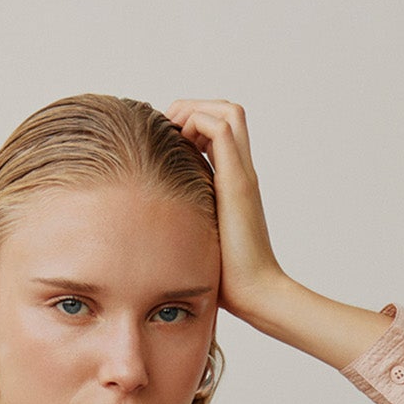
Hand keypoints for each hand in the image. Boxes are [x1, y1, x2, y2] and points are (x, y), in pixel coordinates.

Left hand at [160, 99, 289, 317]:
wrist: (255, 293)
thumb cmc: (225, 277)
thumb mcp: (198, 239)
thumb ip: (185, 223)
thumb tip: (148, 232)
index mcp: (233, 182)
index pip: (218, 130)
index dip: (190, 124)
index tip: (164, 143)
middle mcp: (241, 172)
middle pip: (228, 111)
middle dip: (191, 109)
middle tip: (166, 133)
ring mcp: (242, 174)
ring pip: (227, 111)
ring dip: (194, 112)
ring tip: (172, 135)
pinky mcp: (238, 182)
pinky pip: (221, 128)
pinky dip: (196, 123)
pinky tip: (177, 148)